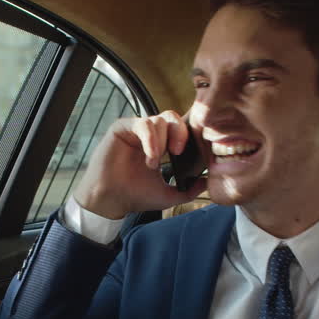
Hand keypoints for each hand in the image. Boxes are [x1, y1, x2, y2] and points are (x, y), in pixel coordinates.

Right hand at [71, 110, 207, 219]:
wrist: (111, 201)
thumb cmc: (135, 195)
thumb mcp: (168, 195)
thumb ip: (189, 190)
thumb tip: (207, 182)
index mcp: (161, 144)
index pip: (180, 128)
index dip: (188, 136)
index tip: (189, 155)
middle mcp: (149, 134)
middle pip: (172, 117)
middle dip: (180, 132)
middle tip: (179, 151)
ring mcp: (135, 130)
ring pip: (158, 120)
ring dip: (161, 142)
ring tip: (154, 164)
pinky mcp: (122, 128)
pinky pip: (142, 123)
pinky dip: (150, 139)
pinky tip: (150, 157)